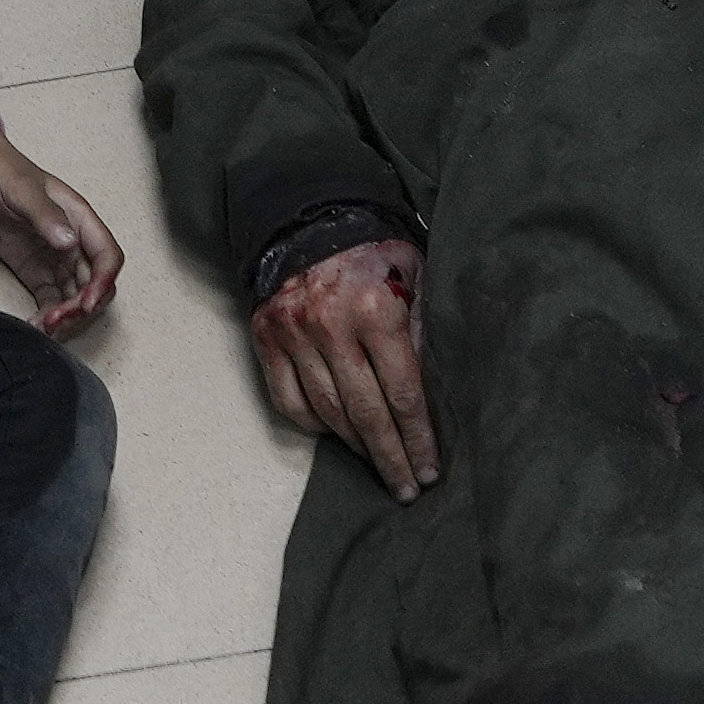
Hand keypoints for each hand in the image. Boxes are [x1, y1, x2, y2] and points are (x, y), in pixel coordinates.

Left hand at [0, 113, 124, 330]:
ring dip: (66, 317)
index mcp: (80, 219)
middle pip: (94, 284)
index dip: (103, 282)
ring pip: (74, 297)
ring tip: (43, 327)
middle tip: (57, 321)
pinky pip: (50, 300)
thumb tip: (69, 242)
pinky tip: (34, 326)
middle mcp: (74, 242)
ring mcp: (55, 260)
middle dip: (82, 307)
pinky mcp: (35, 272)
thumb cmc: (1, 171)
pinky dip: (48, 317)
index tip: (86, 303)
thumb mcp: (22, 190)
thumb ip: (46, 216)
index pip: (107, 257)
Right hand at [251, 234, 437, 496]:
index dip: (418, 438)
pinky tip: (336, 434)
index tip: (429, 470)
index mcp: (377, 309)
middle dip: (390, 457)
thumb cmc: (375, 250)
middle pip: (366, 413)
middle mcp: (332, 325)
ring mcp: (294, 333)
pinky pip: (289, 400)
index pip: (403, 393)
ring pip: (327, 412)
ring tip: (378, 465)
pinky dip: (313, 424)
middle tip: (407, 489)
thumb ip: (424, 330)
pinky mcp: (267, 336)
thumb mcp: (416, 276)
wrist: (311, 215)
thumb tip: (436, 392)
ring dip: (356, 446)